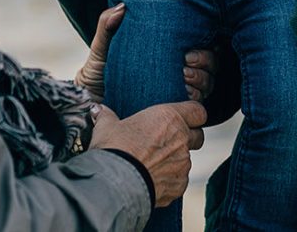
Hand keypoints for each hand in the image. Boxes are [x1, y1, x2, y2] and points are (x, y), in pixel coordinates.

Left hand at [76, 5, 216, 102]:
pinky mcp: (172, 111)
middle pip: (209, 67)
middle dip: (204, 64)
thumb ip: (107, 25)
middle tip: (185, 63)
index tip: (187, 52)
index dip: (203, 50)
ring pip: (206, 86)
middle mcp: (178, 74)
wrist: (88, 105)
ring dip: (201, 81)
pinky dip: (194, 99)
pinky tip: (182, 95)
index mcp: (168, 55)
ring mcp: (177, 93)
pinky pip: (194, 106)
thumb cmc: (96, 75)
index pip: (200, 48)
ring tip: (183, 77)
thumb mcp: (102, 49)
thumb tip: (122, 6)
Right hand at [88, 101, 205, 206]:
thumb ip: (107, 116)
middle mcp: (181, 139)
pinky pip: (179, 181)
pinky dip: (169, 181)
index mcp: (169, 118)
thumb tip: (98, 110)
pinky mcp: (179, 185)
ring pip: (186, 160)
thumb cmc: (112, 149)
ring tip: (152, 166)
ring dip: (174, 161)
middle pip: (198, 136)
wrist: (113, 183)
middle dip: (187, 139)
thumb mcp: (106, 127)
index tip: (185, 118)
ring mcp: (183, 164)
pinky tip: (151, 181)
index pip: (198, 111)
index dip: (193, 115)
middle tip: (166, 143)